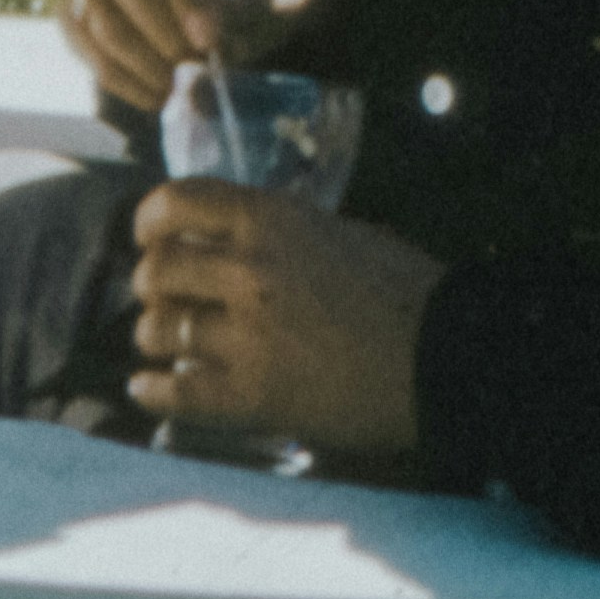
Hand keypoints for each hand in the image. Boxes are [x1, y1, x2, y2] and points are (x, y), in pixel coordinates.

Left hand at [123, 179, 439, 460]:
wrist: (451, 357)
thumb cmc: (408, 293)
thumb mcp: (340, 232)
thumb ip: (278, 233)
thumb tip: (227, 238)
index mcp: (272, 221)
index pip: (176, 202)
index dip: (149, 220)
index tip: (148, 236)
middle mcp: (249, 271)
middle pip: (156, 270)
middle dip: (153, 285)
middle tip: (165, 298)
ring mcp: (249, 336)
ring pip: (158, 330)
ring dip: (156, 337)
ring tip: (168, 345)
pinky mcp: (254, 396)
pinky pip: (176, 394)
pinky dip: (154, 393)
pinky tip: (148, 390)